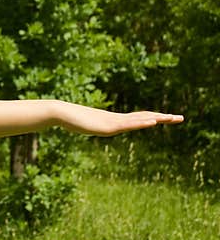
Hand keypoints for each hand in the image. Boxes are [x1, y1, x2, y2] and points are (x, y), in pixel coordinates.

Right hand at [57, 101, 183, 136]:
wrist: (60, 112)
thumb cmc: (68, 119)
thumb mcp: (82, 126)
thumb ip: (86, 125)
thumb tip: (82, 126)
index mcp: (112, 120)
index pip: (137, 118)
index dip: (152, 118)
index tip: (165, 118)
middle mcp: (116, 119)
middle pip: (144, 117)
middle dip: (162, 118)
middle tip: (180, 118)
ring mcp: (113, 121)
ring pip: (140, 119)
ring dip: (158, 119)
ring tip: (173, 118)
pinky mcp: (109, 125)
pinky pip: (129, 124)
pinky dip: (143, 122)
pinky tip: (153, 122)